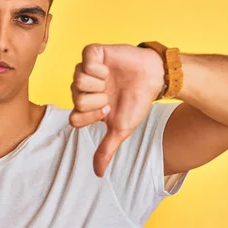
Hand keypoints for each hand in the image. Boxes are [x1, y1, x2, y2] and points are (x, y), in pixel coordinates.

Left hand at [69, 44, 163, 176]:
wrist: (153, 79)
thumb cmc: (136, 102)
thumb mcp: (121, 129)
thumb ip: (106, 149)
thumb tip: (98, 174)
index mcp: (85, 106)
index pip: (73, 118)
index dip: (91, 117)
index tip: (107, 111)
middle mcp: (82, 88)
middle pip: (75, 99)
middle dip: (97, 100)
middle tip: (110, 95)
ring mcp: (86, 70)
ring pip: (78, 81)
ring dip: (99, 85)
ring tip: (109, 82)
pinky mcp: (94, 53)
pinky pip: (85, 61)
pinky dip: (98, 69)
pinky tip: (108, 70)